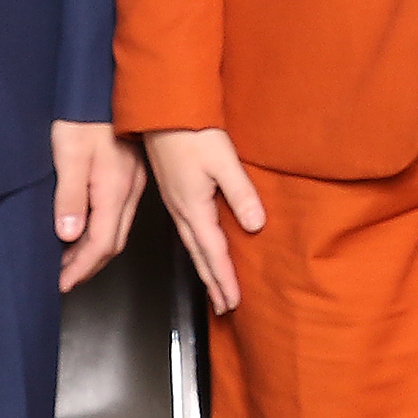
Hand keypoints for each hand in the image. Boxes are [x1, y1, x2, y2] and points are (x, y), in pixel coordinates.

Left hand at [53, 119, 145, 290]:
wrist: (101, 85)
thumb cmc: (83, 114)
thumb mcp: (68, 154)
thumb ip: (69, 196)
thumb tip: (68, 235)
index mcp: (115, 189)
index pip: (101, 243)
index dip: (81, 268)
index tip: (62, 283)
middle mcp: (130, 190)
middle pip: (113, 242)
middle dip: (88, 265)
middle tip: (63, 277)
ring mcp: (134, 182)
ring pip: (118, 229)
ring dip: (94, 249)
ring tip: (68, 259)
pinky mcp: (132, 174)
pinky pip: (119, 214)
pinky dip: (101, 230)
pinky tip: (85, 228)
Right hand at [146, 127, 266, 314]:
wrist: (161, 110)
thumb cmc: (191, 130)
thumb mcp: (223, 160)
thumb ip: (240, 193)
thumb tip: (256, 225)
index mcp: (193, 207)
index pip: (213, 252)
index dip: (224, 279)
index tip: (233, 302)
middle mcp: (181, 209)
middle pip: (199, 255)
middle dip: (213, 282)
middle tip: (224, 306)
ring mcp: (175, 202)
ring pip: (192, 245)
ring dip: (204, 268)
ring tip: (215, 287)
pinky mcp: (174, 192)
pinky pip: (187, 230)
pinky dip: (197, 248)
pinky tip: (202, 247)